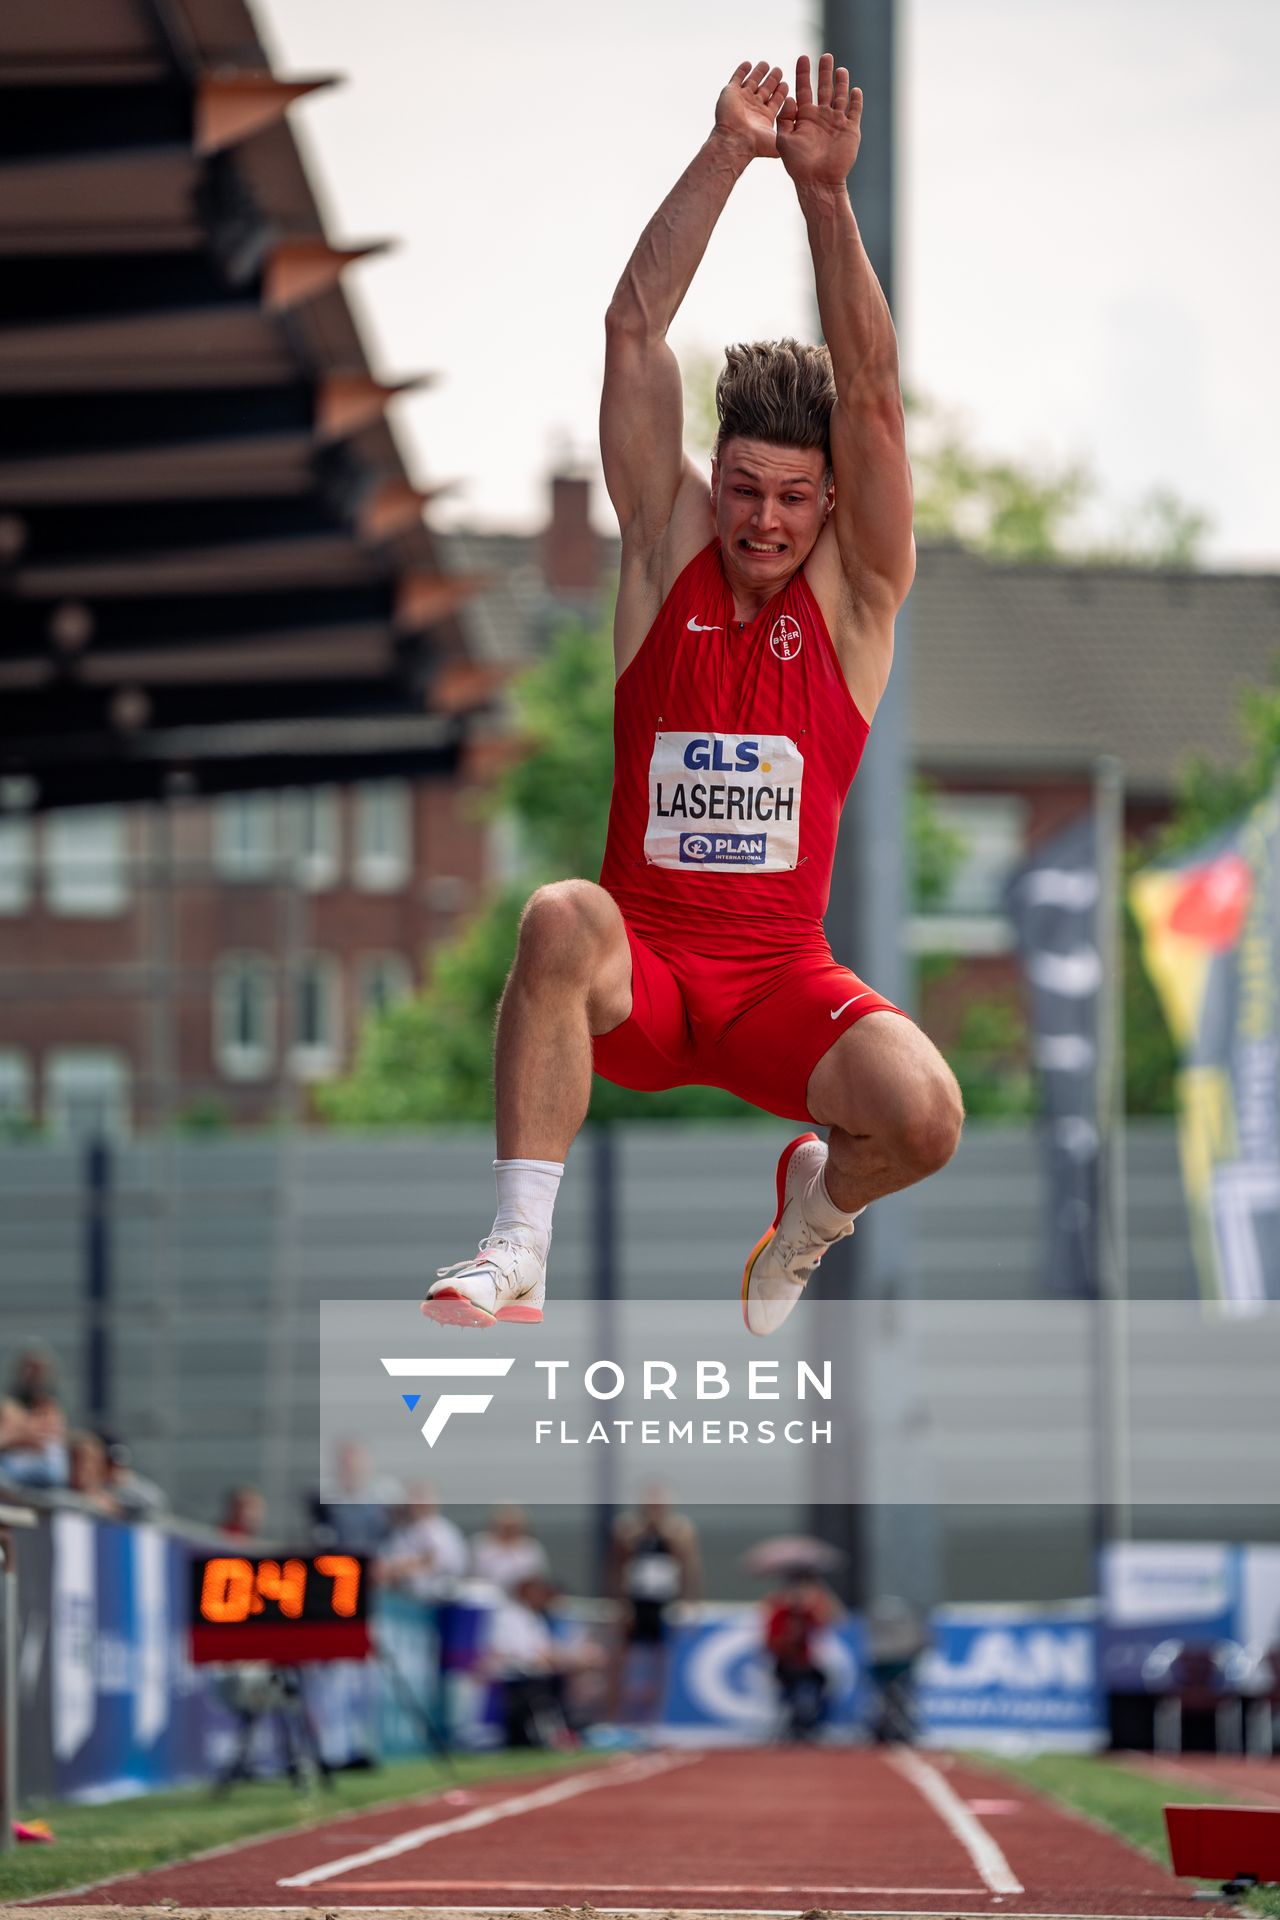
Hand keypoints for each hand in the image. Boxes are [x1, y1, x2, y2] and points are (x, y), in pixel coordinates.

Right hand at [714, 60, 787, 159]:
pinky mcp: (731, 92)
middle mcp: (753, 108)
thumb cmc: (756, 144)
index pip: (775, 101)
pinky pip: (737, 78)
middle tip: (779, 70)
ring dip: (759, 73)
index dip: (780, 93)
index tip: (786, 84)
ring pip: (752, 82)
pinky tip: (748, 64)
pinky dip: (742, 70)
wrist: (736, 141)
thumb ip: (787, 134)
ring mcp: (741, 99)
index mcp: (764, 117)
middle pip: (764, 90)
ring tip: (766, 64)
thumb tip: (798, 136)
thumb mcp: (778, 141)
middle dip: (772, 80)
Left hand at [777, 53, 861, 185]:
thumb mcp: (783, 141)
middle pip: (823, 88)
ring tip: (840, 69)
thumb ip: (784, 119)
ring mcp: (836, 122)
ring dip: (841, 82)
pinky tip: (855, 89)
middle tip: (825, 57)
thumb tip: (789, 98)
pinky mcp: (850, 130)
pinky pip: (854, 111)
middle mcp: (821, 117)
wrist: (818, 182)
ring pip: (840, 96)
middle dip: (824, 72)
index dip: (803, 73)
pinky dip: (856, 100)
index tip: (802, 57)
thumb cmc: (798, 165)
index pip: (804, 89)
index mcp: (804, 117)